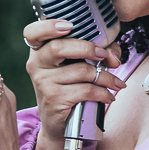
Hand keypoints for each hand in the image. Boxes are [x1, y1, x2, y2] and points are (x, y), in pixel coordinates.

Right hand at [23, 18, 125, 149]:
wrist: (60, 123)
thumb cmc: (69, 88)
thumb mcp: (75, 66)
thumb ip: (93, 52)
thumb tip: (113, 53)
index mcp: (38, 51)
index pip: (32, 33)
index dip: (48, 26)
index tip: (68, 26)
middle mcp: (36, 65)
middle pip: (59, 47)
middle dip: (89, 48)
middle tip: (106, 56)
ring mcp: (43, 83)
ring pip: (81, 71)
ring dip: (106, 77)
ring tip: (116, 83)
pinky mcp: (54, 99)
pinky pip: (85, 90)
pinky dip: (103, 93)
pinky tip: (108, 96)